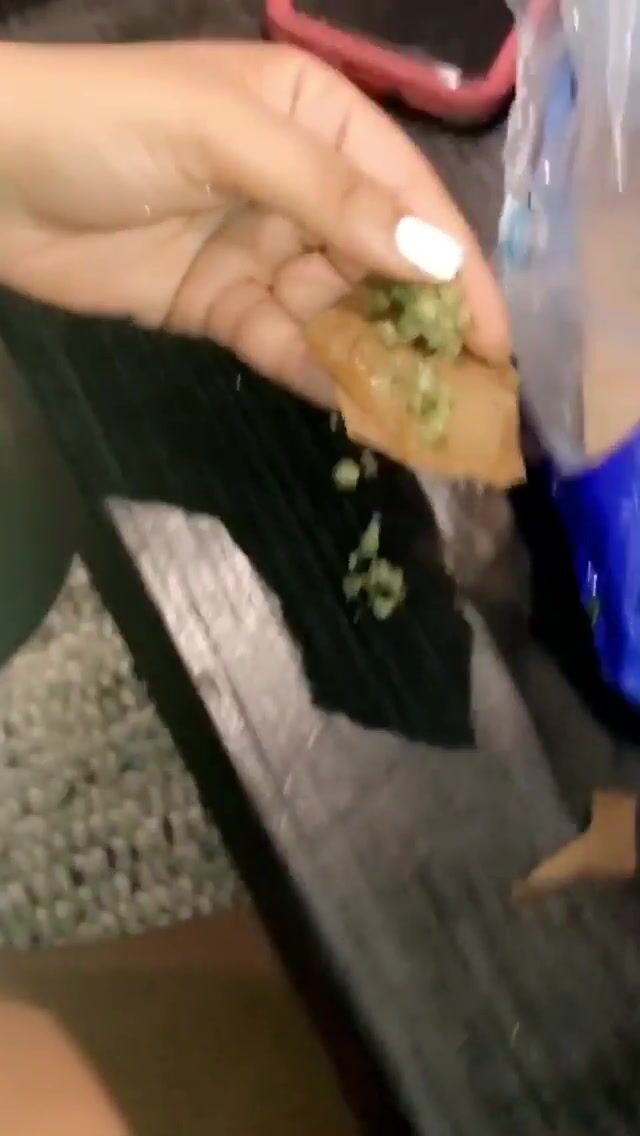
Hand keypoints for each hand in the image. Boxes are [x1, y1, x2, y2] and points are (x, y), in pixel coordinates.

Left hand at [0, 41, 508, 403]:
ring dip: (378, 364)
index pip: (406, 200)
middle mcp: (301, 187)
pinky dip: (317, 375)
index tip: (497, 340)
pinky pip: (284, 345)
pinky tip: (357, 411)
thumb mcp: (227, 138)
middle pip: (381, 265)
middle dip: (423, 329)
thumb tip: (431, 262)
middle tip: (470, 399)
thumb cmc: (108, 125)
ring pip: (337, 314)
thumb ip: (332, 200)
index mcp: (317, 120)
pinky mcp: (221, 305)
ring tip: (425, 421)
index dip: (457, 270)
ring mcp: (261, 249)